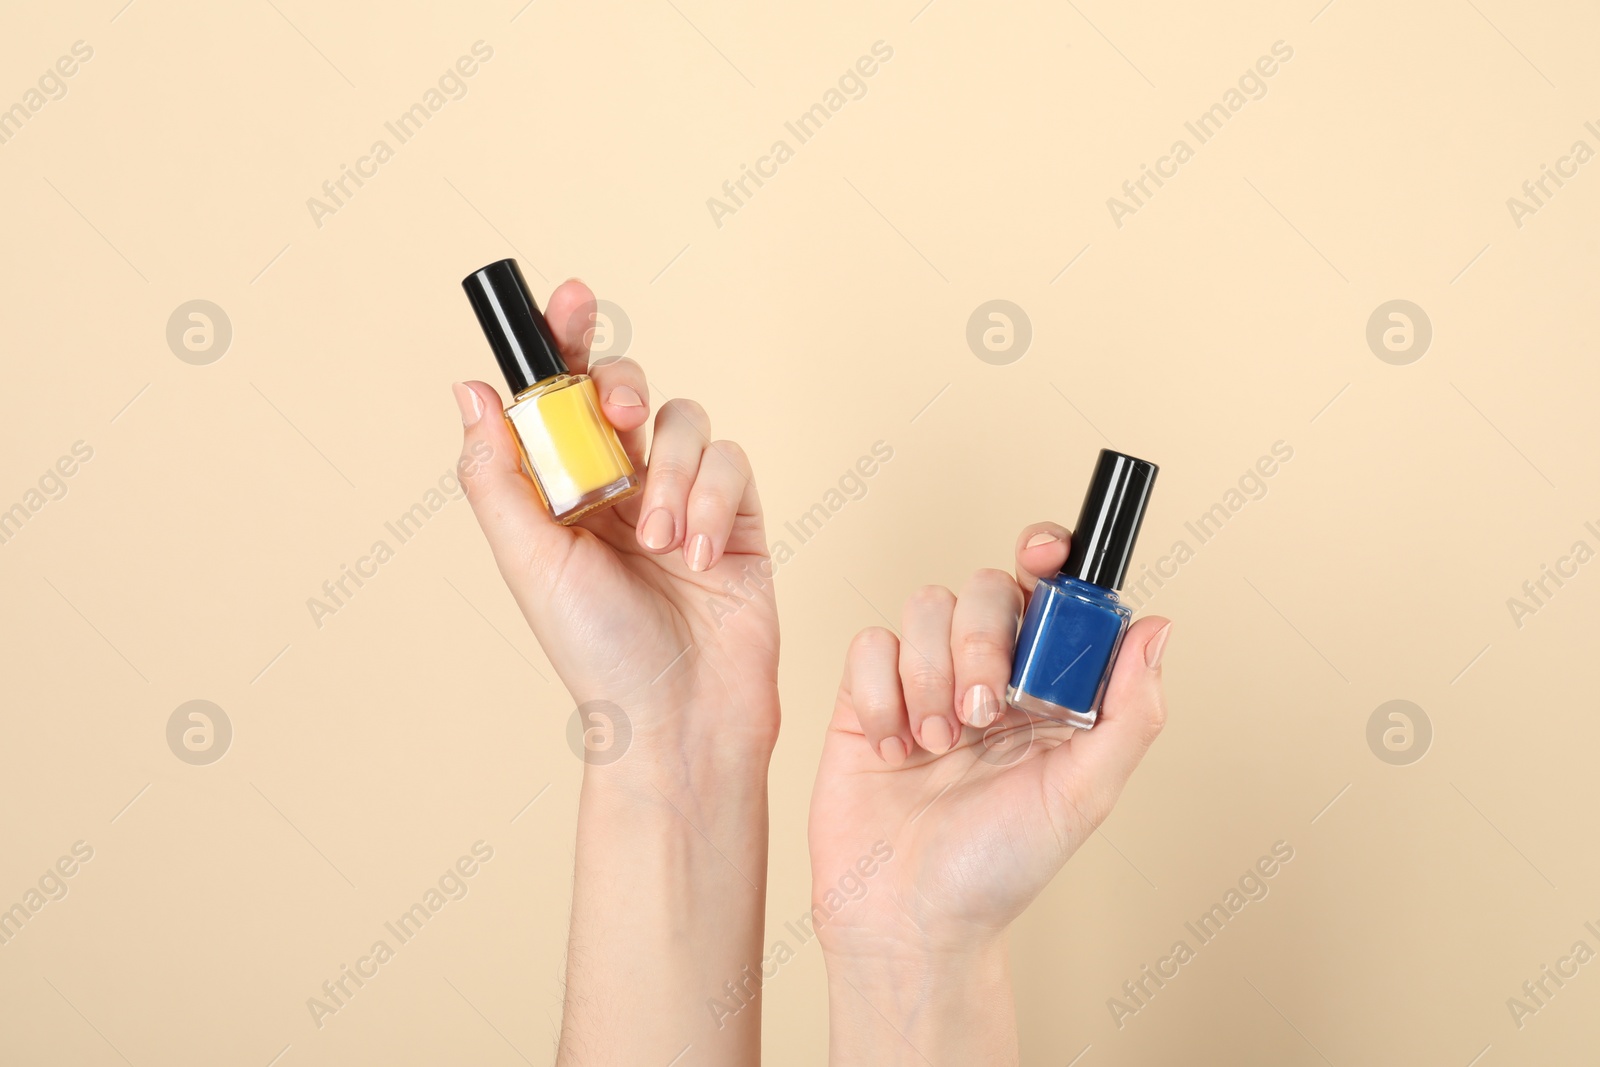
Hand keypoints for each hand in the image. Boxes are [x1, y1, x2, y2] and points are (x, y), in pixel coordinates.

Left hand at [452, 280, 778, 767]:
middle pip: (627, 388)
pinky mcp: (738, 515)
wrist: (677, 717)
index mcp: (564, 489)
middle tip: (617, 420)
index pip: (562, 394)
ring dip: (670, 473)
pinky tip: (699, 553)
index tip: (568, 298)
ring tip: (659, 541)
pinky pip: (732, 461)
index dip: (566, 338)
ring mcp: (683, 496)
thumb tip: (469, 389)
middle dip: (624, 388)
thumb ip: (496, 474)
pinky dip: (713, 499)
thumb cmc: (595, 652)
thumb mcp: (528, 560)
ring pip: (685, 420)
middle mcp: (622, 484)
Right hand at [808, 522, 1168, 1063]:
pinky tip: (896, 748)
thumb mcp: (1084, 794)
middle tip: (984, 711)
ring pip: (923, 605)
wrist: (909, 920)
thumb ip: (1129, 711)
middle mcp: (986, 675)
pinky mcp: (865, 699)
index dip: (1047, 556)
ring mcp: (923, 682)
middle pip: (984, 588)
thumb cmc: (999, 870)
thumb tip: (1157, 628)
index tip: (1042, 555)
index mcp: (1046, 689)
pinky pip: (868, 644)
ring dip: (931, 672)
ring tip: (938, 741)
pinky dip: (881, 694)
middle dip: (982, 642)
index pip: (1049, 594)